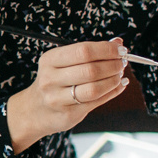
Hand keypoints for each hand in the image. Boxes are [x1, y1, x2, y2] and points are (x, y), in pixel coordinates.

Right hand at [6, 39, 128, 151]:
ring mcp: (57, 99)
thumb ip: (90, 52)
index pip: (83, 51)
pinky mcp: (67, 114)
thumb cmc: (55, 81)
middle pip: (91, 70)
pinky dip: (112, 92)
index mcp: (50, 60)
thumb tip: (117, 42)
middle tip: (122, 63)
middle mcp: (50, 79)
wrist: (35, 110)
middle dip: (113, 65)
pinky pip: (96, 102)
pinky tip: (118, 86)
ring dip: (113, 81)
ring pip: (95, 89)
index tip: (120, 49)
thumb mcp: (64, 62)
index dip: (106, 50)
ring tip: (119, 76)